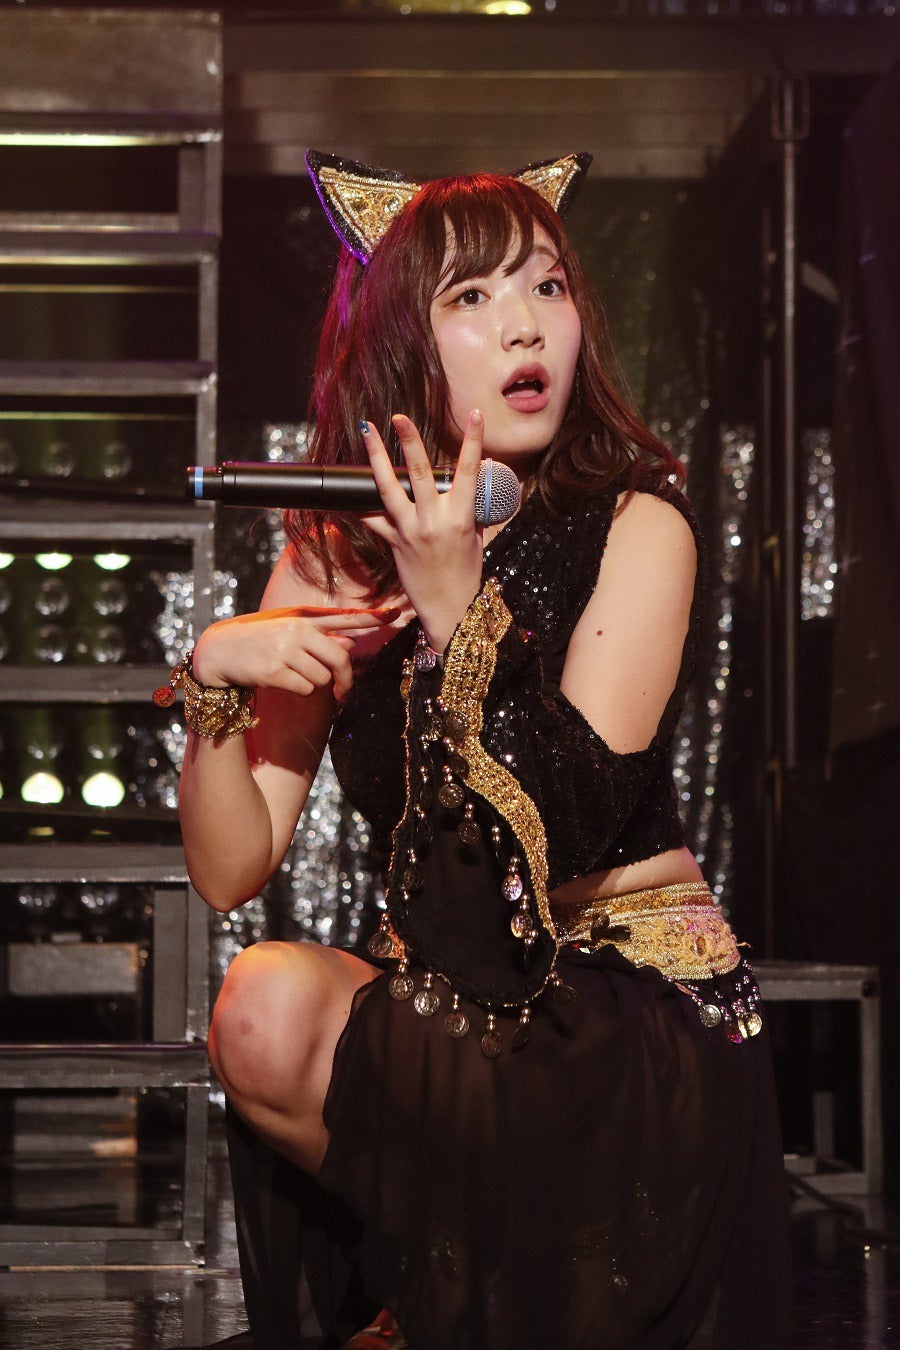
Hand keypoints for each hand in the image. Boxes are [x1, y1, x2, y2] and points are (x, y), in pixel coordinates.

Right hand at [192, 604, 399, 701]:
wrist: (219, 652)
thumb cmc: (258, 642)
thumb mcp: (288, 632)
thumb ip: (319, 638)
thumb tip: (350, 646)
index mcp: (303, 619)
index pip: (343, 617)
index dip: (371, 617)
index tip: (396, 613)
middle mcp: (297, 630)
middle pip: (340, 658)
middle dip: (345, 680)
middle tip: (342, 693)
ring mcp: (285, 649)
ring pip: (322, 678)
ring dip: (314, 685)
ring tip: (293, 676)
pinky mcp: (274, 670)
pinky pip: (305, 689)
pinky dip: (299, 691)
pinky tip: (282, 682)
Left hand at [359, 410, 484, 651]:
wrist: (450, 609)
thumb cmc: (467, 573)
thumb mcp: (475, 537)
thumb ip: (467, 509)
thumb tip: (466, 485)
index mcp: (460, 515)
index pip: (469, 470)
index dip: (473, 440)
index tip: (475, 414)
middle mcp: (433, 519)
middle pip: (419, 472)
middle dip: (409, 440)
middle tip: (398, 416)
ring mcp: (410, 529)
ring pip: (389, 488)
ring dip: (376, 457)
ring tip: (368, 431)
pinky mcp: (394, 542)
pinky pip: (373, 519)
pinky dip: (359, 505)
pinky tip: (344, 492)